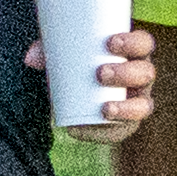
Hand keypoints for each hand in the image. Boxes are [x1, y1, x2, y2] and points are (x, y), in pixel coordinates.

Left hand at [22, 23, 162, 136]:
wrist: (77, 90)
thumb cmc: (76, 61)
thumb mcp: (63, 52)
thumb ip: (47, 51)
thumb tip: (30, 59)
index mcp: (133, 53)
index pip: (144, 44)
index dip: (134, 42)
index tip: (110, 43)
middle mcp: (141, 76)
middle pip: (146, 73)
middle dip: (126, 74)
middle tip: (100, 73)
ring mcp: (137, 101)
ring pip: (143, 106)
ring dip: (126, 108)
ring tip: (105, 108)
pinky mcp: (125, 124)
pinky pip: (121, 131)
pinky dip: (101, 133)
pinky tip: (82, 131)